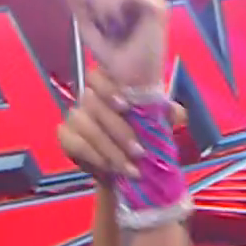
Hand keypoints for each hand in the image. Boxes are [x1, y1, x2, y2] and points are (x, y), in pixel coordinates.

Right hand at [58, 70, 187, 180]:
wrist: (125, 168)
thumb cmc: (141, 138)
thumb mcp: (158, 125)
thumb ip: (166, 114)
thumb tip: (178, 112)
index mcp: (109, 87)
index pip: (97, 76)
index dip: (108, 88)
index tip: (125, 106)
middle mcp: (87, 97)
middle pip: (93, 104)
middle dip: (119, 131)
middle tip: (139, 153)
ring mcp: (74, 117)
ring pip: (86, 127)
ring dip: (110, 149)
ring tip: (130, 168)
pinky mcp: (66, 138)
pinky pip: (75, 144)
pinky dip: (94, 157)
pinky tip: (110, 169)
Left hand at [63, 0, 168, 93]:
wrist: (131, 81)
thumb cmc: (113, 57)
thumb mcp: (89, 26)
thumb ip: (78, 2)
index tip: (96, 16)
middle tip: (106, 24)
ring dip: (104, 4)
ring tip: (113, 27)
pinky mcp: (154, 5)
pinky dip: (113, 9)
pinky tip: (117, 25)